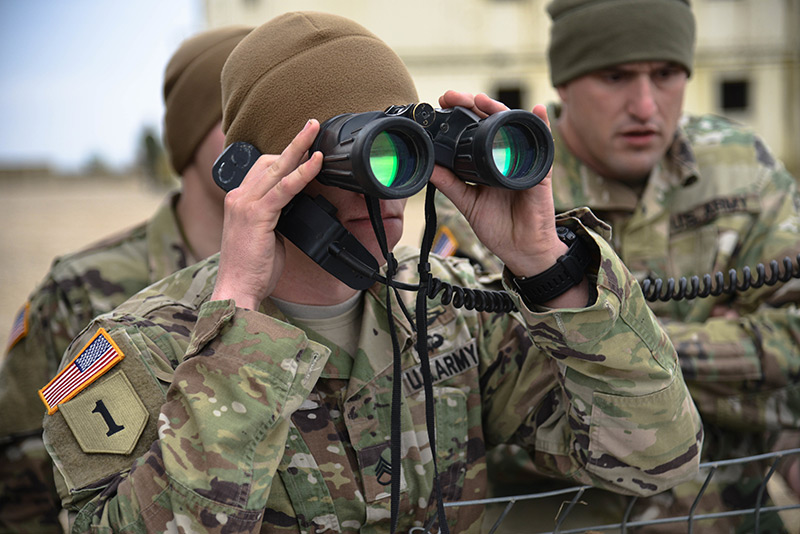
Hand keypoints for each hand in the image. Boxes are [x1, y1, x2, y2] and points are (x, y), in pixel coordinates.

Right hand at [211, 120, 322, 309]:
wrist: (237, 289)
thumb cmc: (252, 268)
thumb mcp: (266, 235)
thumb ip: (276, 215)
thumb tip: (296, 205)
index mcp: (238, 200)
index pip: (261, 168)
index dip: (284, 156)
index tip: (304, 147)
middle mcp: (238, 196)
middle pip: (268, 159)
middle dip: (293, 142)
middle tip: (313, 125)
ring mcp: (245, 203)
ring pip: (276, 167)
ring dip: (299, 146)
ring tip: (316, 131)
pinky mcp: (257, 214)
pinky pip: (284, 187)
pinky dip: (302, 173)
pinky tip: (316, 162)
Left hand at [431, 91, 587, 306]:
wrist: (522, 250)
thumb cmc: (499, 227)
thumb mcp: (468, 203)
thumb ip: (450, 184)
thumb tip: (429, 166)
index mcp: (487, 163)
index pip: (473, 131)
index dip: (460, 116)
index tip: (442, 104)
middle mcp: (505, 157)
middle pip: (491, 122)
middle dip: (473, 105)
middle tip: (453, 97)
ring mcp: (523, 161)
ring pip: (512, 127)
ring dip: (499, 110)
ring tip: (483, 100)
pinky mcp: (539, 171)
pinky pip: (542, 144)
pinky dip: (541, 125)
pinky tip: (536, 110)